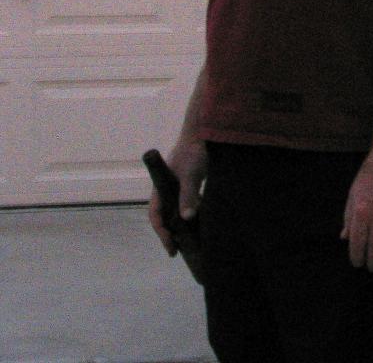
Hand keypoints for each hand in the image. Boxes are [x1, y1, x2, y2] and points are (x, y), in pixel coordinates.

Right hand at [147, 140, 206, 254]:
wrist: (203, 133)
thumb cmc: (193, 153)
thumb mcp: (191, 175)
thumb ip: (188, 195)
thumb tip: (186, 218)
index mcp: (160, 188)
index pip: (156, 216)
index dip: (162, 233)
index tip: (171, 248)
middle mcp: (166, 190)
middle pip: (164, 216)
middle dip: (170, 234)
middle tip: (178, 251)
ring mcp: (177, 186)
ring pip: (176, 211)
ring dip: (180, 225)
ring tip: (189, 241)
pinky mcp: (189, 183)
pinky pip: (187, 203)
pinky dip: (191, 214)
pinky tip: (201, 222)